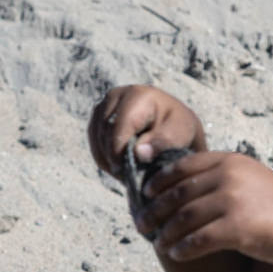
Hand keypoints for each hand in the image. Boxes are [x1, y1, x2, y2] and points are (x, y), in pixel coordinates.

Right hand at [87, 84, 206, 183]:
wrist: (172, 123)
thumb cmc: (178, 128)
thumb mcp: (179, 133)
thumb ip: (162, 141)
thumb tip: (138, 153)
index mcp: (137, 95)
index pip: (118, 126)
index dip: (118, 152)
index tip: (127, 173)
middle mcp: (116, 95)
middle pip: (104, 132)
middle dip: (114, 157)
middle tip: (128, 176)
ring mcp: (104, 104)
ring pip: (96, 137)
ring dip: (108, 158)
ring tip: (125, 171)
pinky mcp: (98, 115)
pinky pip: (93, 139)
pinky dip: (103, 155)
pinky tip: (118, 164)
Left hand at [140, 149, 272, 267]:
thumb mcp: (252, 177)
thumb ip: (223, 177)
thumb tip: (186, 189)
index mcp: (229, 162)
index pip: (182, 167)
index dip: (159, 181)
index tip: (145, 194)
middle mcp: (228, 177)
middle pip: (177, 194)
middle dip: (153, 211)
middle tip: (140, 224)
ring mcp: (232, 202)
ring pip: (183, 219)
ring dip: (165, 234)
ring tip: (158, 244)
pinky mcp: (236, 228)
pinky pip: (197, 240)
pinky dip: (182, 249)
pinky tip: (176, 255)